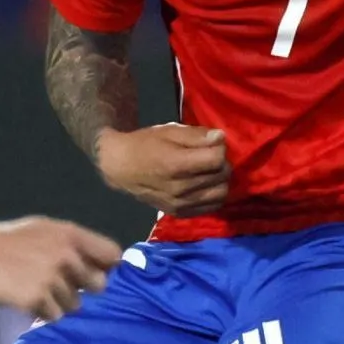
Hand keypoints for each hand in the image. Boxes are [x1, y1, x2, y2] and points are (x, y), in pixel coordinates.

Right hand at [0, 217, 121, 319]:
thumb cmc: (6, 242)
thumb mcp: (43, 230)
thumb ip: (73, 244)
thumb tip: (107, 262)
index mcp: (70, 234)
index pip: (112, 255)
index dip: (108, 267)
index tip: (98, 273)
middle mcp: (66, 255)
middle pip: (99, 285)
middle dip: (83, 288)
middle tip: (60, 285)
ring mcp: (52, 278)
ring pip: (76, 304)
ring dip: (60, 302)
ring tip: (35, 289)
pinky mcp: (37, 299)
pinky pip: (55, 316)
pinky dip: (42, 312)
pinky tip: (26, 298)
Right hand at [97, 123, 229, 215]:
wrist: (121, 168)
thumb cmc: (145, 144)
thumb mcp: (169, 131)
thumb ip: (197, 135)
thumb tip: (221, 138)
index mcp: (176, 165)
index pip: (217, 159)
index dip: (219, 147)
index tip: (212, 142)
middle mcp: (180, 189)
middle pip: (221, 176)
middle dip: (222, 162)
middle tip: (210, 156)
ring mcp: (181, 204)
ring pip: (221, 194)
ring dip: (220, 180)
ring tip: (209, 171)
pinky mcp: (180, 213)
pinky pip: (211, 207)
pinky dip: (213, 195)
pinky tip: (205, 185)